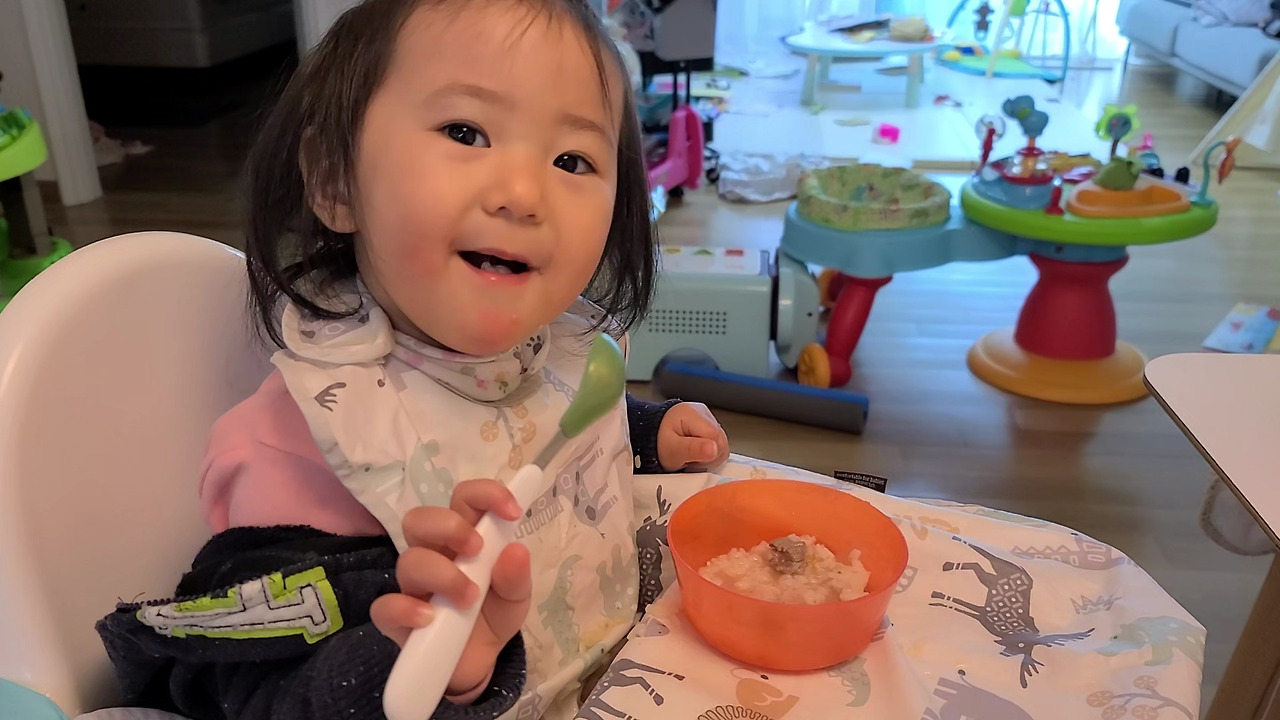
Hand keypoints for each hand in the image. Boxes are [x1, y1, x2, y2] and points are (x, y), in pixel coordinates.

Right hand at [370, 479, 531, 699]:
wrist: (477, 662)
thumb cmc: (492, 615)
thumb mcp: (516, 598)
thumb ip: (516, 576)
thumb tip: (515, 550)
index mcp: (463, 538)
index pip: (464, 499)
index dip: (485, 494)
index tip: (511, 511)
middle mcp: (433, 554)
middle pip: (420, 518)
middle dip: (449, 527)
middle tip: (477, 550)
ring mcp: (412, 586)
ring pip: (408, 560)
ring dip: (443, 575)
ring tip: (469, 600)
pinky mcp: (396, 620)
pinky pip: (385, 606)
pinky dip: (406, 609)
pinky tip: (429, 620)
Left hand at [657, 401, 729, 471]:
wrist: (645, 438)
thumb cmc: (656, 443)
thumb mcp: (672, 450)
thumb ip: (693, 449)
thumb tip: (714, 449)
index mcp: (693, 414)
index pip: (717, 439)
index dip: (709, 455)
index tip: (693, 460)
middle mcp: (703, 413)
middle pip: (722, 441)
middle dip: (708, 456)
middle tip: (689, 459)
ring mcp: (707, 418)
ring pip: (721, 444)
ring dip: (708, 455)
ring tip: (689, 456)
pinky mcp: (707, 426)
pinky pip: (717, 443)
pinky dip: (706, 452)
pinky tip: (694, 453)